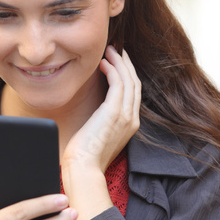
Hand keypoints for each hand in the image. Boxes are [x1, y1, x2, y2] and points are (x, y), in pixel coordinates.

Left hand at [62, 46, 140, 172]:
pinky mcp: (114, 112)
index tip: (118, 62)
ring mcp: (125, 115)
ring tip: (109, 50)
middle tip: (116, 50)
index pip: (133, 94)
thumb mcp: (98, 137)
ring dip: (119, 62)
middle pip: (135, 83)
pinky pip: (118, 83)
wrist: (84, 170)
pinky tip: (103, 63)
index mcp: (130, 125)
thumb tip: (95, 114)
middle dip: (127, 64)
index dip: (128, 75)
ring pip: (128, 80)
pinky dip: (112, 69)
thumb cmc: (85, 157)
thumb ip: (103, 123)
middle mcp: (132, 119)